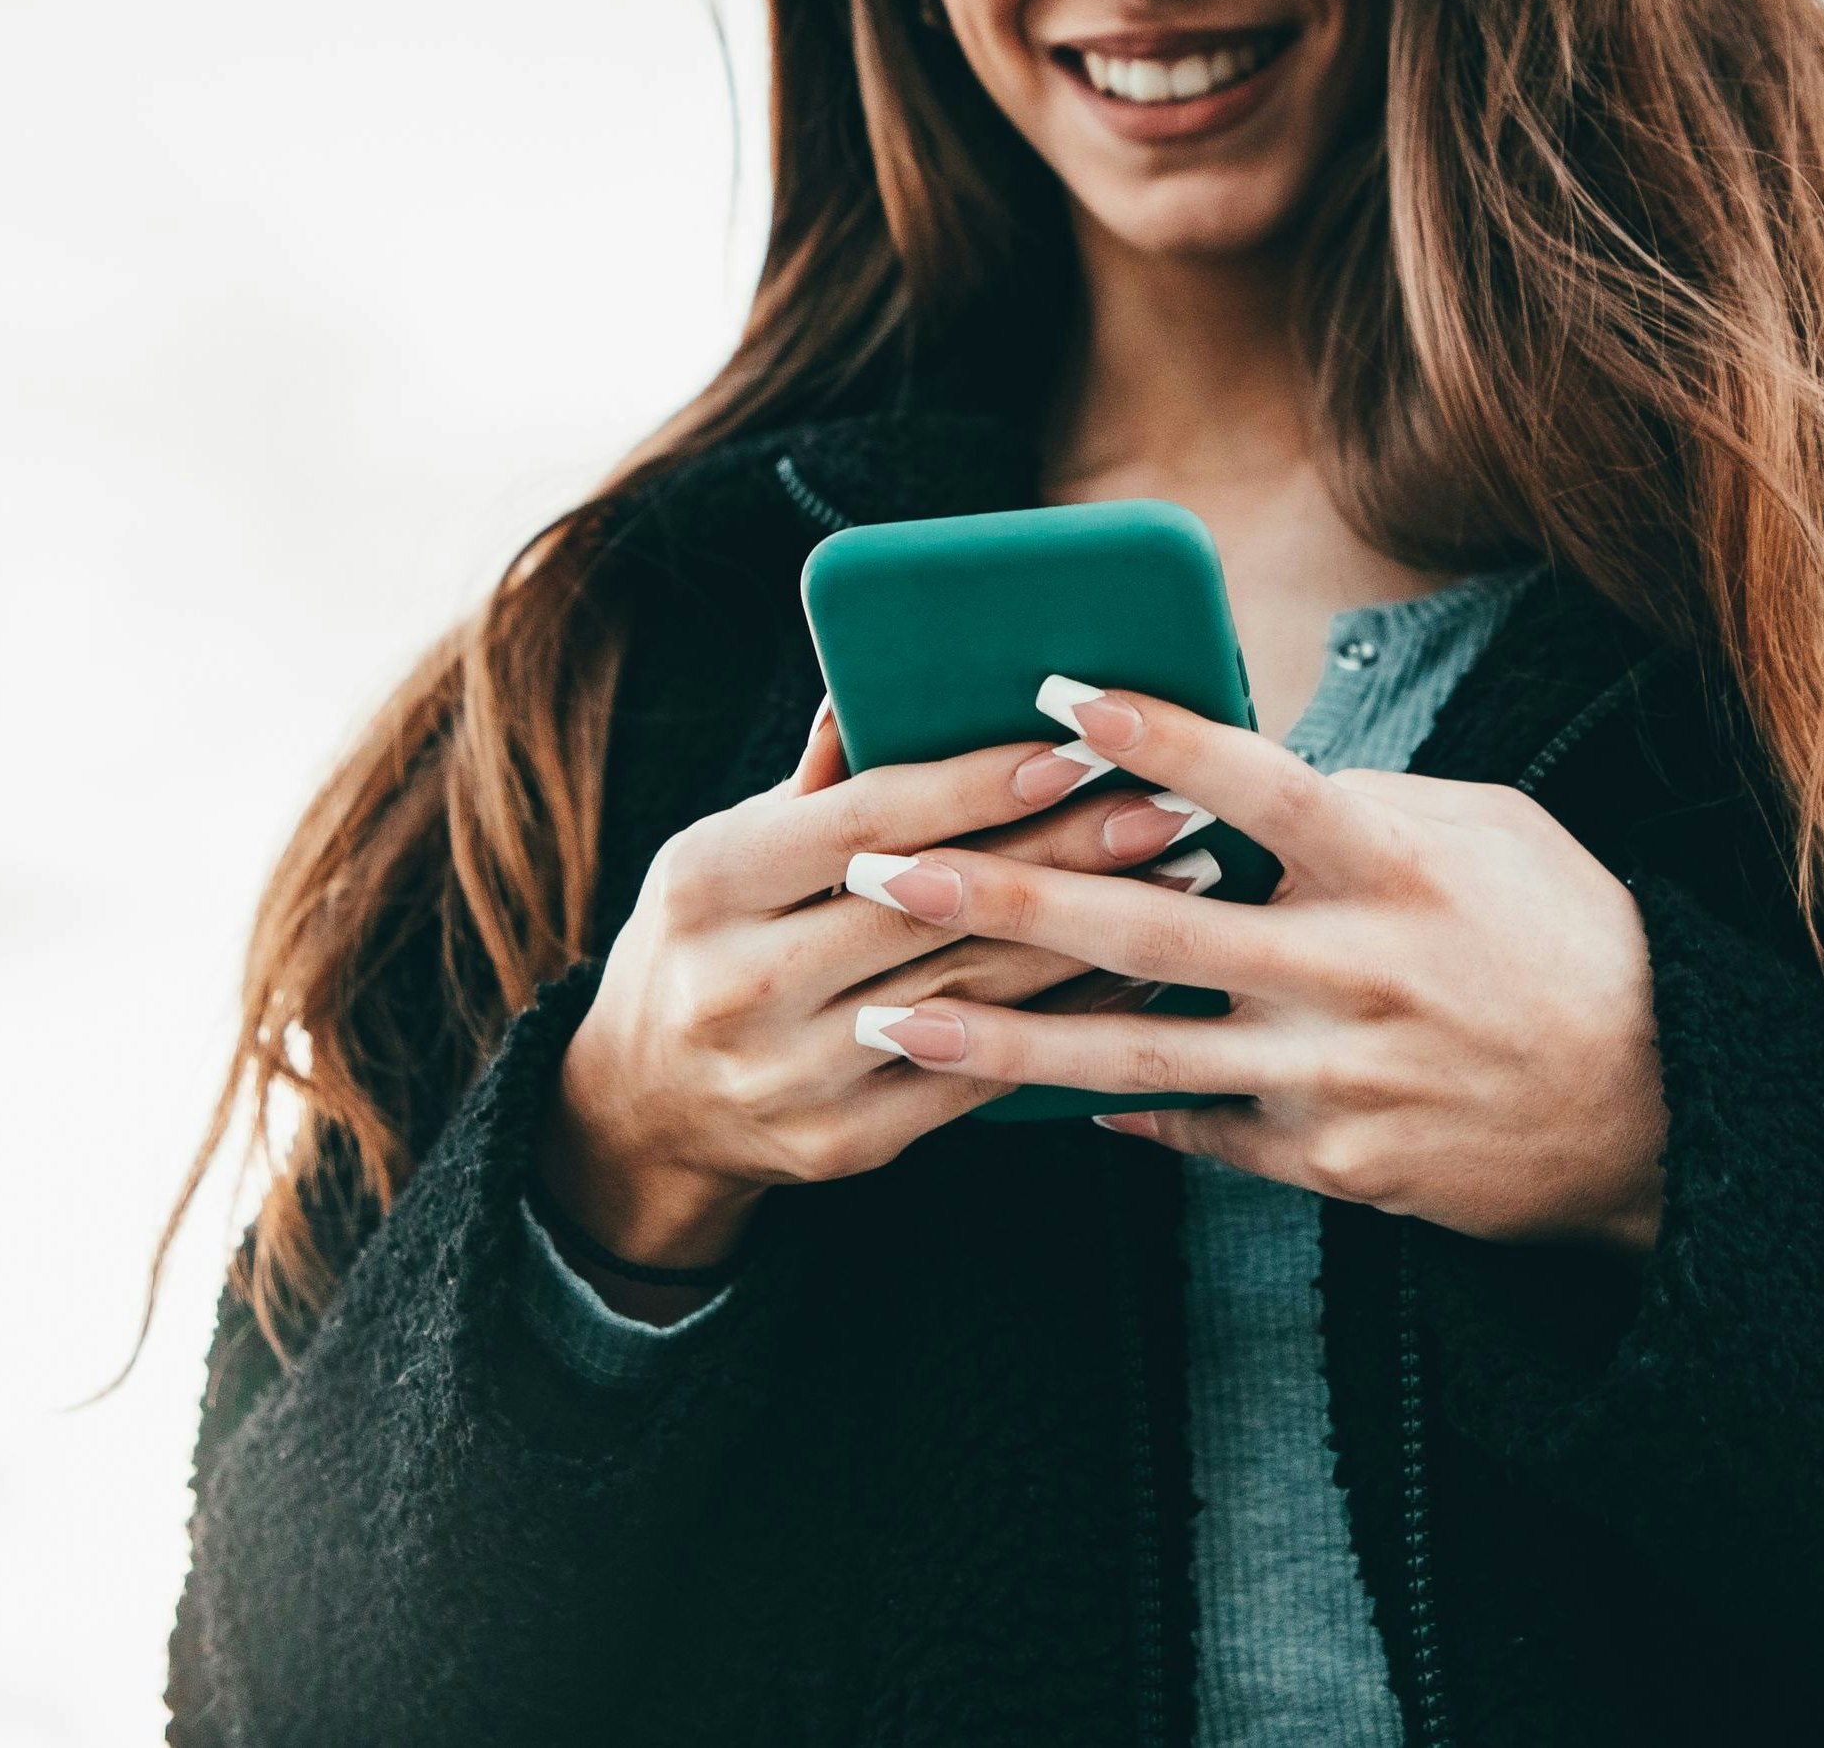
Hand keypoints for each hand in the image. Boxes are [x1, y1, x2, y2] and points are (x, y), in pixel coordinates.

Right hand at [538, 699, 1208, 1270]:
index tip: (1080, 746)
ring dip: (1092, 934)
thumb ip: (815, 785)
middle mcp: (741, 983)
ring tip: (1184, 876)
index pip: (866, 822)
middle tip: (1170, 804)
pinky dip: (1064, 1022)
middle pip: (935, 906)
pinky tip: (1136, 975)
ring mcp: (792, 1075)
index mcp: (708, 884)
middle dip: (1067, 852)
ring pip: (973, 993)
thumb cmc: (706, 939)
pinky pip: (979, 1075)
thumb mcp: (723, 850)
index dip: (978, 785)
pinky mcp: (842, 1143)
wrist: (639, 1108)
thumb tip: (881, 680)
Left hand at [835, 685, 1667, 1252]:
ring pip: (1137, 1053)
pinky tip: (1018, 1098)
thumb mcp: (1487, 831)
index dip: (1156, 736)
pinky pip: (1194, 1131)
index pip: (1256, 781)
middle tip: (885, 864)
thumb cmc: (1566, 937)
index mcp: (1395, 862)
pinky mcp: (1331, 1161)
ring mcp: (1334, 1074)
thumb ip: (1357, 802)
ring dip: (1003, 1033)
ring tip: (892, 1013)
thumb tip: (1236, 770)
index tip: (1052, 693)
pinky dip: (1110, 1110)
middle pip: (1151, 925)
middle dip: (1003, 894)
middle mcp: (1353, 967)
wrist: (1657, 1109)